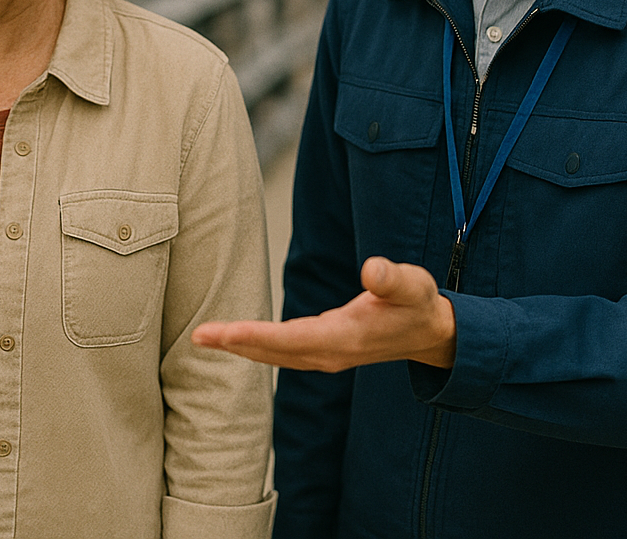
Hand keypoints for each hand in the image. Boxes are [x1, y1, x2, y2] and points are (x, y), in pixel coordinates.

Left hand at [191, 257, 456, 371]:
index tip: (221, 332)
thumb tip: (373, 269)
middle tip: (197, 336)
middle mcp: (329, 354)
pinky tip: (236, 339)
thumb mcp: (413, 286)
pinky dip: (256, 345)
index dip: (254, 335)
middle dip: (235, 344)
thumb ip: (393, 278)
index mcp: (345, 339)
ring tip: (205, 337)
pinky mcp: (323, 351)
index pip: (290, 339)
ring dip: (240, 346)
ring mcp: (325, 356)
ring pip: (274, 354)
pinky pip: (281, 352)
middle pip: (273, 351)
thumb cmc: (418, 304)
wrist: (430, 333)